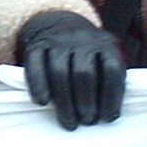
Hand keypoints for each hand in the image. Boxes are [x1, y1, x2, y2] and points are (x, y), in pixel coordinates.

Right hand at [19, 9, 124, 129]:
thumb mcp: (105, 60)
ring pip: (59, 71)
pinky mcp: (35, 44)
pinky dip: (38, 85)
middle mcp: (82, 39)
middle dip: (86, 102)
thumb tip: (108, 115)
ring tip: (69, 122)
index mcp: (106, 44)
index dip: (112, 97)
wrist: (58, 24)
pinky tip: (42, 102)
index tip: (108, 118)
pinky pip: (34, 65)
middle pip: (84, 73)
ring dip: (64, 101)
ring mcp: (57, 40)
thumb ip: (108, 80)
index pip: (112, 71)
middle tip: (86, 121)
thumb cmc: (89, 56)